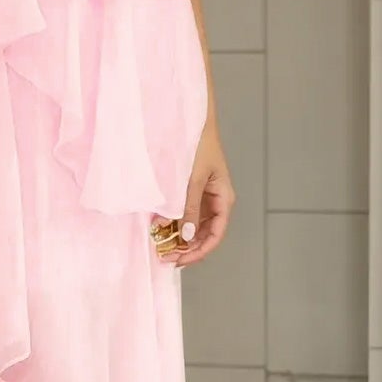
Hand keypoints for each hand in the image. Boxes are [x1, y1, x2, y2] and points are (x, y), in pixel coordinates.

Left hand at [170, 123, 233, 266]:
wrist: (191, 121)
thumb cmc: (198, 146)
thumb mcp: (194, 179)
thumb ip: (189, 207)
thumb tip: (186, 236)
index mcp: (223, 199)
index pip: (215, 235)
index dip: (199, 251)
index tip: (180, 260)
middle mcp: (214, 202)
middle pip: (203, 234)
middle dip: (186, 249)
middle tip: (164, 258)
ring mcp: (202, 197)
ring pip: (192, 226)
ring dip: (178, 238)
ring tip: (160, 247)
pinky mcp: (189, 192)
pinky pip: (183, 214)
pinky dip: (172, 223)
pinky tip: (159, 229)